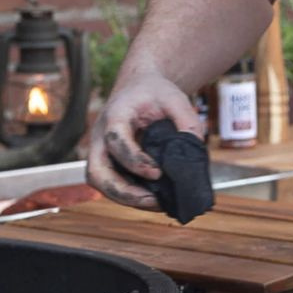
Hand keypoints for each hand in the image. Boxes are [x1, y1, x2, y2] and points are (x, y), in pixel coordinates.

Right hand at [85, 70, 202, 208]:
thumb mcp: (175, 98)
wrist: (138, 88)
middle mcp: (101, 137)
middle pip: (96, 172)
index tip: (157, 172)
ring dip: (126, 199)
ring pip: (101, 184)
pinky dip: (131, 197)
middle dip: (121, 191)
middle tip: (152, 200)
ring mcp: (102, 153)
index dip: (134, 161)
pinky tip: (155, 200)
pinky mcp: (109, 164)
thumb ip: (188, 121)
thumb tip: (195, 150)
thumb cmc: (154, 93)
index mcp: (115, 116)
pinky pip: (113, 185)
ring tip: (157, 204)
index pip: (115, 142)